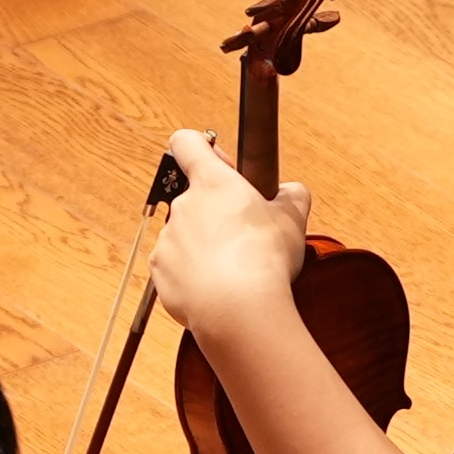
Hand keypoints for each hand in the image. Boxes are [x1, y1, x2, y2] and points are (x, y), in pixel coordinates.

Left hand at [145, 128, 313, 341]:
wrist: (239, 310)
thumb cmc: (265, 259)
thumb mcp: (294, 217)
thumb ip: (291, 194)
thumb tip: (289, 191)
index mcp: (212, 183)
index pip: (188, 143)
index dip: (202, 148)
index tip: (220, 165)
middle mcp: (182, 206)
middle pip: (194, 198)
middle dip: (215, 213)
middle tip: (243, 235)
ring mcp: (167, 239)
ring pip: (185, 235)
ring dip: (203, 246)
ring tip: (232, 268)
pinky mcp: (160, 271)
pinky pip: (175, 266)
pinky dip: (191, 274)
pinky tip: (216, 287)